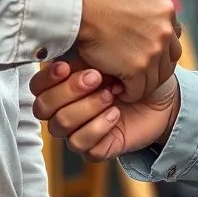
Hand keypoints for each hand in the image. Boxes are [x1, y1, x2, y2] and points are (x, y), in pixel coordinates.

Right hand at [31, 58, 179, 161]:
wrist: (160, 96)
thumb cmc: (131, 71)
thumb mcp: (107, 57)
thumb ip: (82, 55)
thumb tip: (64, 48)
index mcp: (61, 85)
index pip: (37, 87)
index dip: (47, 78)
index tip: (66, 66)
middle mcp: (63, 109)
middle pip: (43, 107)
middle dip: (70, 90)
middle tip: (97, 77)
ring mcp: (76, 131)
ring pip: (61, 125)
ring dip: (87, 107)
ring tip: (111, 95)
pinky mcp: (94, 149)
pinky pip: (82, 144)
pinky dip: (99, 126)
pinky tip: (115, 113)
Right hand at [75, 0, 181, 101]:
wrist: (79, 4)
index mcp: (166, 9)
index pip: (173, 36)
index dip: (157, 44)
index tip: (139, 48)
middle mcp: (165, 31)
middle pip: (170, 60)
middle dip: (155, 66)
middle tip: (134, 68)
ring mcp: (152, 51)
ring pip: (156, 78)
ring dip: (142, 81)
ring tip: (125, 80)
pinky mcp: (137, 68)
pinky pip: (139, 90)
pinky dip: (129, 92)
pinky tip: (116, 86)